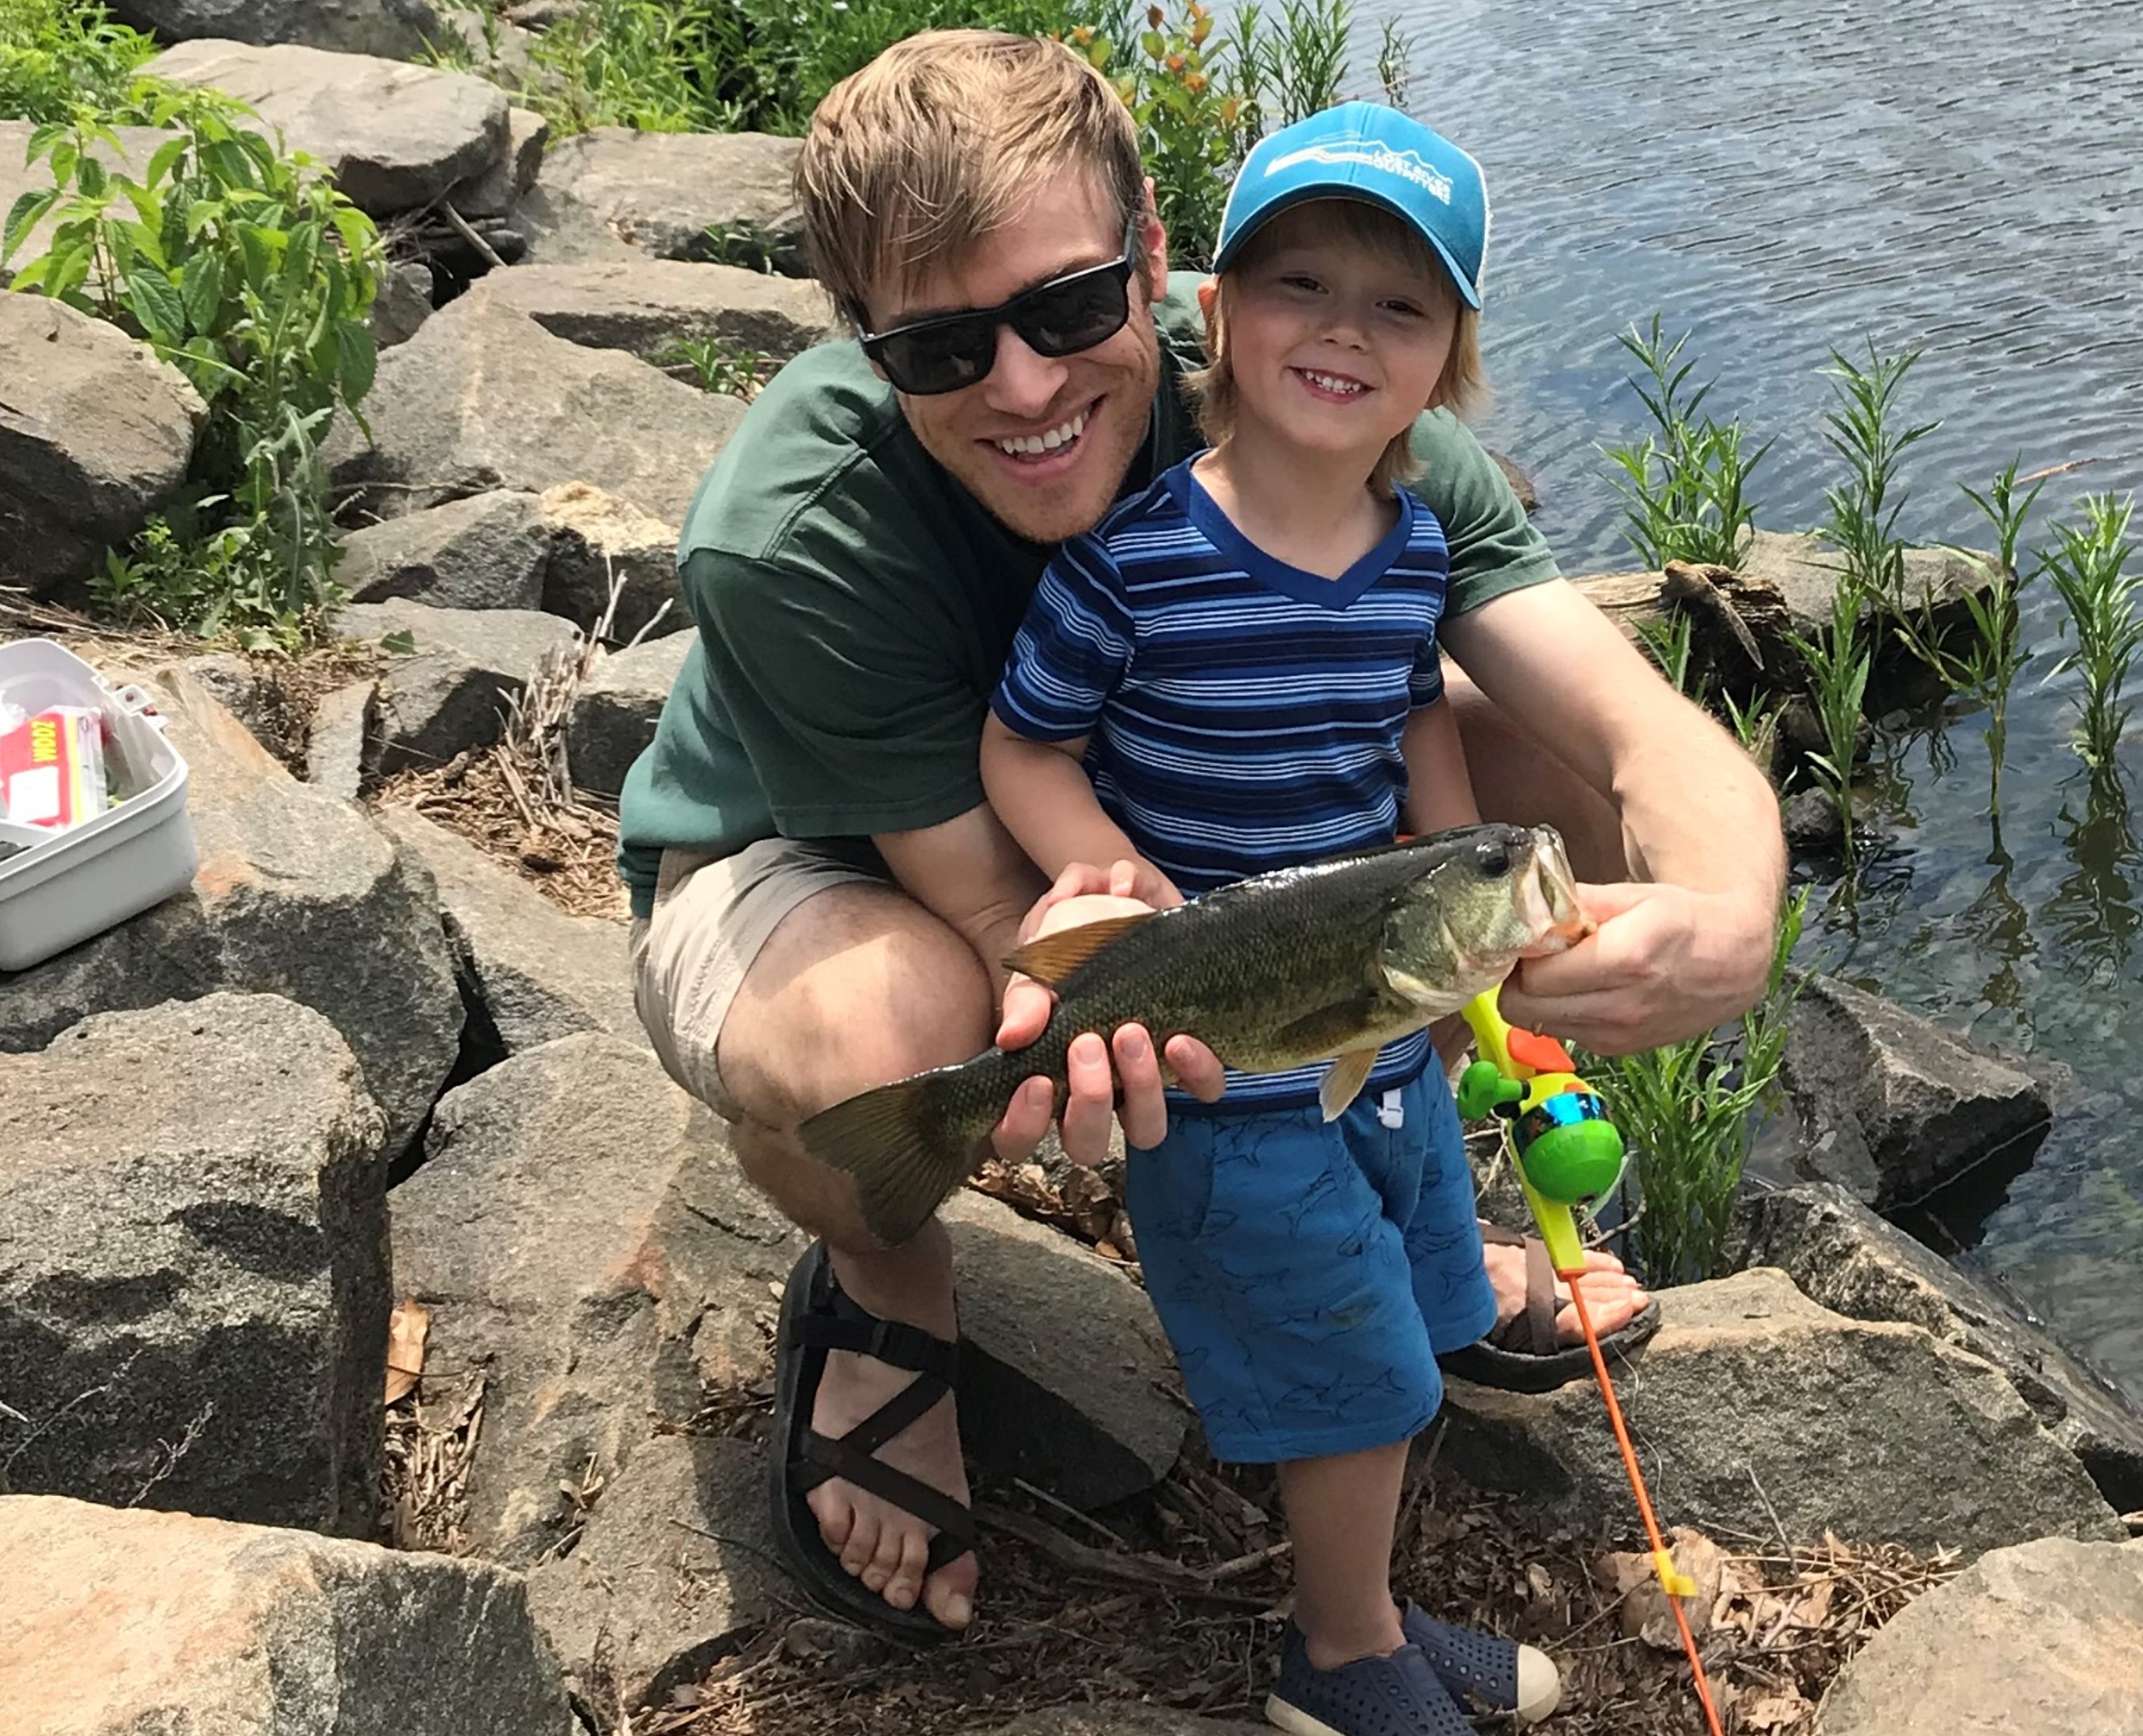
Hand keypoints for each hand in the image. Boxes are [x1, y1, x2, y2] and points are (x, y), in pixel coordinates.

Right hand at [990, 861, 1221, 1165]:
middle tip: (1089, 1044)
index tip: (1037, 1082)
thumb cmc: (1067, 947)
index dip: (1023, 1125)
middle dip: (1090, 1100)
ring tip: (1132, 1034)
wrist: (1117, 911)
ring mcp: (1141, 1086)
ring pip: (1145, 1129)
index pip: (1017, 1137)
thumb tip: (1014, 1036)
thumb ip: (1026, 998)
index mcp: (1041, 1082)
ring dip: (1141, 1090)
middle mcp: (1091, 1096)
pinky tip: (1181, 1039)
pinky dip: (1195, 1071)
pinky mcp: (1187, 1065)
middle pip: (1085, 1143)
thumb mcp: (1040, 963)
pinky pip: (1202, 1090)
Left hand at [1498, 880, 1777, 1055]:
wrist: (1734, 962)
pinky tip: (1582, 990)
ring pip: (1537, 1024)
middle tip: (1531, 957)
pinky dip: (1560, 1013)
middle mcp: (1620, 1006)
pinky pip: (1564, 1033)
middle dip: (1517, 980)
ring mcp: (1618, 1034)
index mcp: (1624, 959)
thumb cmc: (1682, 920)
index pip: (1533, 974)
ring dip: (1536, 999)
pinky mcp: (1618, 1050)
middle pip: (1523, 1007)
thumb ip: (1573, 901)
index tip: (1524, 939)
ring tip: (1559, 971)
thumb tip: (1525, 904)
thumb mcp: (1631, 896)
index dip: (1519, 955)